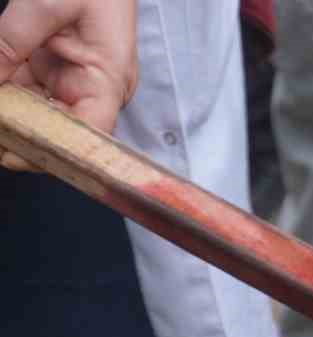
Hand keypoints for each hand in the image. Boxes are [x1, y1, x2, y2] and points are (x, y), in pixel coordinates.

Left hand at [0, 0, 136, 168]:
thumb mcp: (46, 3)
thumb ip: (12, 40)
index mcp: (109, 78)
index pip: (88, 135)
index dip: (54, 151)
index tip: (13, 154)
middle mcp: (93, 88)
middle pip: (57, 131)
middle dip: (19, 135)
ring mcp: (71, 81)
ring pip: (33, 115)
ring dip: (6, 118)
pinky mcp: (50, 70)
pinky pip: (21, 93)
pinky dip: (3, 99)